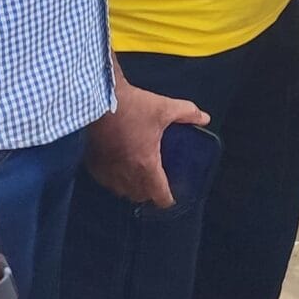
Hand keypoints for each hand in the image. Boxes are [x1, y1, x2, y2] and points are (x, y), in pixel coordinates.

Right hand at [83, 80, 209, 208]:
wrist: (99, 99)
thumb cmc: (130, 106)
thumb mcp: (164, 108)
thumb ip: (187, 113)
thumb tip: (204, 117)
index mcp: (146, 164)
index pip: (159, 195)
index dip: (168, 199)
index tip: (171, 196)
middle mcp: (126, 173)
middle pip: (140, 196)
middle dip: (150, 192)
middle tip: (156, 182)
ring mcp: (108, 170)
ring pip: (121, 191)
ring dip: (131, 188)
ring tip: (137, 177)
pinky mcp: (94, 163)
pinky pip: (105, 181)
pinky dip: (112, 179)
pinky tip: (117, 169)